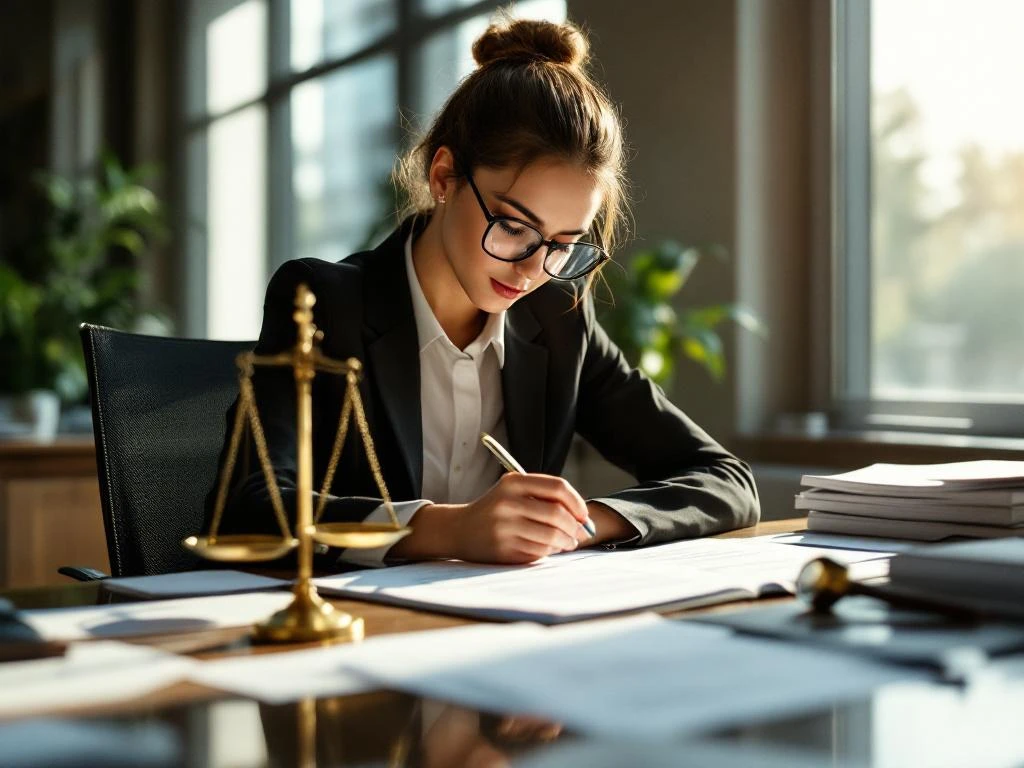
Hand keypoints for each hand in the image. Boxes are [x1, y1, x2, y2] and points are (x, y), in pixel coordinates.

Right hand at [449, 473, 592, 563]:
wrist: (460, 529)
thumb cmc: (496, 509)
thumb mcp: (514, 491)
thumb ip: (545, 497)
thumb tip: (583, 519)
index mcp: (513, 483)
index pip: (558, 488)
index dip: (577, 502)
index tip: (583, 515)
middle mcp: (507, 503)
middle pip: (557, 514)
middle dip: (575, 527)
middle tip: (580, 533)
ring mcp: (504, 528)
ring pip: (551, 537)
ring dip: (566, 542)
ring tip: (567, 543)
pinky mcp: (503, 549)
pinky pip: (539, 552)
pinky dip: (550, 551)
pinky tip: (548, 548)